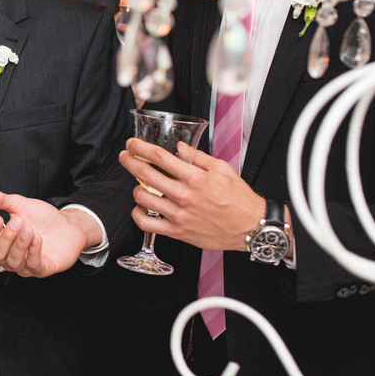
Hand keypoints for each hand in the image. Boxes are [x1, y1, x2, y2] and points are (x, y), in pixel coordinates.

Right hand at [0, 190, 95, 276]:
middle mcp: (11, 256)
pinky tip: (38, 238)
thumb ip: (0, 201)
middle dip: (7, 237)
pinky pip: (33, 265)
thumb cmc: (43, 218)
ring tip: (29, 229)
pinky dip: (34, 251)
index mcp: (3, 242)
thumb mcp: (20, 205)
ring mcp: (26, 265)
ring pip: (14, 262)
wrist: (68, 225)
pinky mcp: (42, 269)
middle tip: (18, 221)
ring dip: (20, 245)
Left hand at [119, 139, 264, 250]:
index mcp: (195, 177)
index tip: (131, 144)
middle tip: (124, 157)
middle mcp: (184, 195)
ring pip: (142, 198)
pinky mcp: (177, 232)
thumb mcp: (222, 169)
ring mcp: (179, 215)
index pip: (159, 156)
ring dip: (136, 188)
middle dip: (129, 161)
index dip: (140, 147)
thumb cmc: (238, 198)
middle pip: (145, 174)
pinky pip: (146, 224)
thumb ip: (198, 157)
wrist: (250, 227)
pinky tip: (141, 208)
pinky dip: (138, 214)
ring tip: (139, 185)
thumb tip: (179, 147)